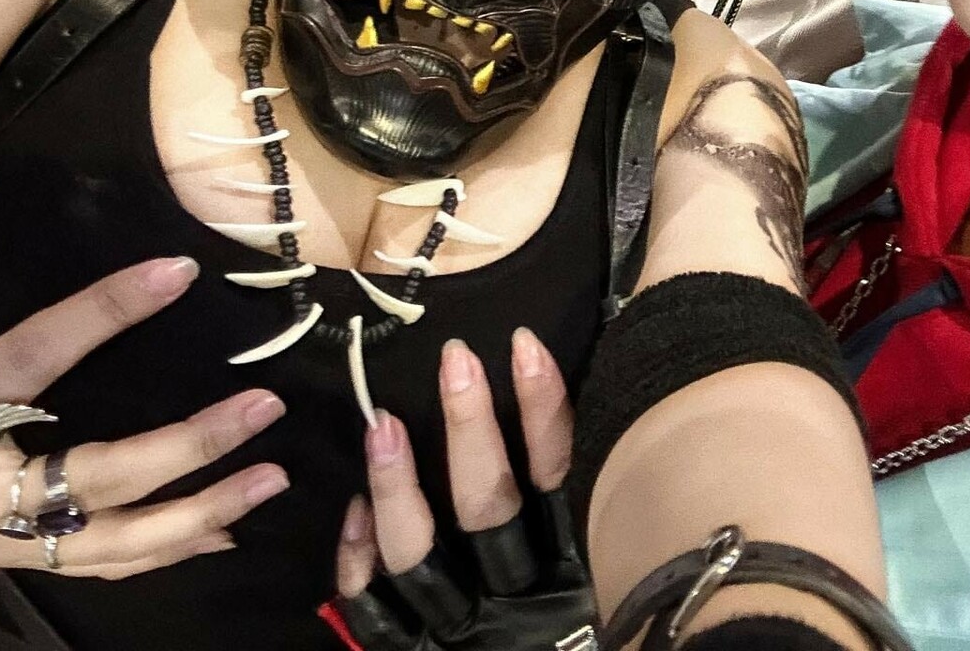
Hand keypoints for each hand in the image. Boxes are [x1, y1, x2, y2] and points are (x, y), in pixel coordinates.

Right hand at [0, 164, 290, 578]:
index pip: (38, 356)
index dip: (106, 312)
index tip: (176, 271)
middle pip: (100, 474)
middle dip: (188, 445)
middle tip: (262, 405)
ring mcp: (10, 537)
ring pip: (118, 539)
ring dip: (201, 510)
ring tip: (271, 477)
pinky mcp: (26, 560)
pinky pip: (108, 564)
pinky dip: (171, 550)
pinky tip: (228, 527)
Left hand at [323, 328, 593, 649]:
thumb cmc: (602, 636)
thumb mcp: (616, 575)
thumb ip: (593, 507)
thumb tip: (581, 399)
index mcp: (574, 573)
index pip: (558, 477)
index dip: (543, 411)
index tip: (523, 348)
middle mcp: (516, 600)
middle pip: (489, 506)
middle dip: (471, 430)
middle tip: (454, 361)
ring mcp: (461, 633)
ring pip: (421, 557)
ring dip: (398, 487)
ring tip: (383, 424)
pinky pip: (376, 615)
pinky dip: (359, 561)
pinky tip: (353, 511)